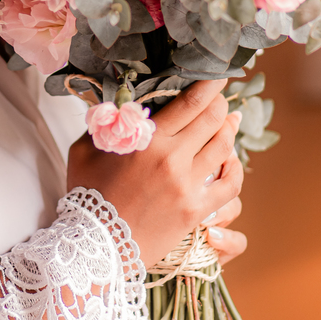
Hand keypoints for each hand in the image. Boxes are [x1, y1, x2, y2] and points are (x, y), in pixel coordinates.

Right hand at [66, 79, 244, 269]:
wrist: (97, 245)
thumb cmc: (87, 194)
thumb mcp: (85, 149)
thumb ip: (105, 122)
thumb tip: (119, 102)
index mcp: (147, 139)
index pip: (191, 102)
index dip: (210, 84)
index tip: (217, 74)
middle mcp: (173, 159)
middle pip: (213, 119)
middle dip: (221, 103)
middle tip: (222, 96)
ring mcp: (187, 186)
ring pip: (224, 148)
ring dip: (230, 130)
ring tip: (230, 122)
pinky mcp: (196, 211)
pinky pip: (230, 185)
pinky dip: (235, 169)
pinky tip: (231, 160)